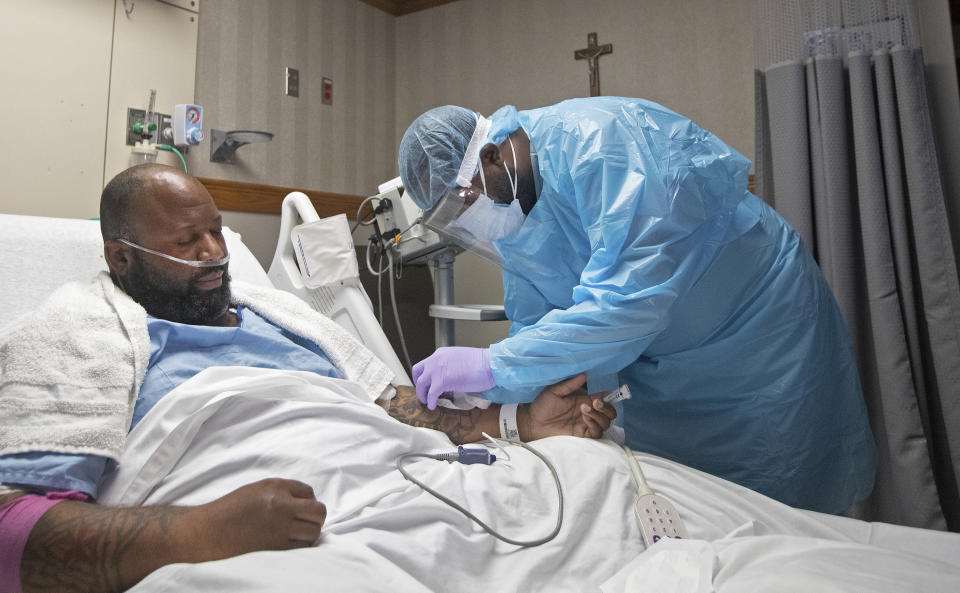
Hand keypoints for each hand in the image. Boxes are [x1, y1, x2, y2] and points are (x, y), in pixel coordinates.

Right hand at [190, 478, 327, 557]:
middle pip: (318, 511)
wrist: (209, 531)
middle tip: (307, 520)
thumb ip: (282, 491)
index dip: (308, 499)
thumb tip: (306, 500)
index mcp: (275, 487)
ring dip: (311, 532)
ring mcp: (280, 527)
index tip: (301, 507)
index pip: (309, 492)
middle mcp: (281, 505)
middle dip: (316, 516)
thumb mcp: (257, 489)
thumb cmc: (230, 509)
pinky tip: (293, 542)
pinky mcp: (276, 547)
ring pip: (314, 531)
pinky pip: (302, 546)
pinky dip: (302, 544)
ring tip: (300, 532)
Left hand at [412, 347, 495, 409]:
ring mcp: (437, 370)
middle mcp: (436, 359)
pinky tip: (433, 406)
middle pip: (418, 371)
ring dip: (422, 394)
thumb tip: (449, 376)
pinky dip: (430, 401)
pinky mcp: (442, 381)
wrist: (489, 364)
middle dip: (418, 383)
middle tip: (422, 391)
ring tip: (426, 401)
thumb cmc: (482, 363)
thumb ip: (451, 365)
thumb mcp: (461, 360)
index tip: (426, 381)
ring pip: (421, 384)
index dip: (424, 374)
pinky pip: (431, 394)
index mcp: (442, 353)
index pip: (426, 363)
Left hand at [518, 374, 616, 440]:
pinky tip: (585, 419)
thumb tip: (584, 373)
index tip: (602, 391)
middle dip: (606, 407)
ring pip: (606, 422)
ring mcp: (586, 423)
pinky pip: (597, 432)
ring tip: (584, 409)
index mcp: (584, 399)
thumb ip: (570, 384)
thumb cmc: (541, 405)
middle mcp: (588, 411)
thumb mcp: (554, 391)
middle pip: (610, 412)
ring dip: (599, 415)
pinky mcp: (582, 434)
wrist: (532, 423)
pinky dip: (595, 425)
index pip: (603, 397)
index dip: (608, 394)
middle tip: (595, 402)